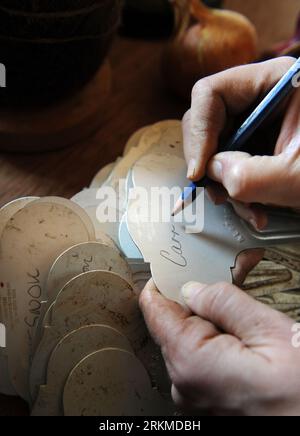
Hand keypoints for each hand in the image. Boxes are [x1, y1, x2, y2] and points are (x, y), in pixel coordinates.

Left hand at [140, 279, 299, 415]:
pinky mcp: (209, 398)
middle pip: (176, 321)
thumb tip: (193, 289)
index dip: (169, 279)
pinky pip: (204, 356)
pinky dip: (221, 338)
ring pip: (192, 337)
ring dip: (216, 317)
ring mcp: (195, 393)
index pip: (155, 308)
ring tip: (248, 309)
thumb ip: (225, 304)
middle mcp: (184, 382)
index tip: (185, 263)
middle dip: (203, 296)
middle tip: (235, 274)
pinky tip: (245, 334)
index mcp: (190, 362)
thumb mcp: (270, 333)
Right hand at [183, 56, 299, 229]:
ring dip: (227, 185)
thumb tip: (211, 173)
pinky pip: (234, 162)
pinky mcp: (262, 143)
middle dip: (212, 164)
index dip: (198, 133)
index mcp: (277, 82)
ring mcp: (261, 123)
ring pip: (220, 148)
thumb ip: (250, 177)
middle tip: (219, 195)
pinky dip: (239, 189)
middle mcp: (263, 97)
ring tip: (249, 211)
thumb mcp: (298, 176)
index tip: (199, 172)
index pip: (211, 94)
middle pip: (210, 122)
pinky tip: (257, 209)